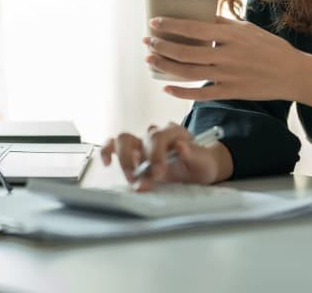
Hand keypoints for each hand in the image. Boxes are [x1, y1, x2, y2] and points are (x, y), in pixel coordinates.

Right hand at [99, 122, 231, 190]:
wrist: (199, 168)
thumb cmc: (201, 164)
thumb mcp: (204, 162)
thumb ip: (193, 154)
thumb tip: (181, 146)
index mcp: (174, 131)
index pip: (159, 136)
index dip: (156, 154)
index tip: (158, 173)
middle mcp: (156, 133)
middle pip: (140, 138)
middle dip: (142, 159)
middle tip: (141, 180)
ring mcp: (142, 141)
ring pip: (124, 140)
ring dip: (124, 160)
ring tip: (131, 178)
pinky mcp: (133, 151)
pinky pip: (114, 145)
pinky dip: (107, 151)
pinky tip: (107, 162)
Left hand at [145, 15, 306, 102]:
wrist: (294, 74)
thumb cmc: (270, 48)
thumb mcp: (248, 29)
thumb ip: (223, 24)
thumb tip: (200, 16)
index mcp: (231, 36)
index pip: (194, 29)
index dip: (171, 26)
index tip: (153, 22)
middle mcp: (227, 56)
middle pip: (186, 52)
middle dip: (162, 46)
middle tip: (147, 41)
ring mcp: (228, 76)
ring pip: (188, 73)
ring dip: (165, 66)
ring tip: (150, 59)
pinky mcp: (231, 93)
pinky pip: (200, 94)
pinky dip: (181, 92)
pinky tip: (166, 86)